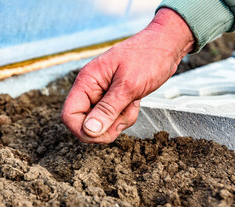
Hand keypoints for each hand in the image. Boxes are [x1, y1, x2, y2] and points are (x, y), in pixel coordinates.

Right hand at [61, 8, 194, 142]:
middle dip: (105, 127)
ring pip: (100, 124)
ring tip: (131, 104)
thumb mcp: (129, 85)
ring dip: (118, 122)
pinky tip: (133, 103)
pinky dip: (124, 117)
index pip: (69, 115)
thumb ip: (108, 109)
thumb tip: (89, 131)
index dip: (82, 130)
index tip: (103, 132)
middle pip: (84, 123)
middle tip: (124, 116)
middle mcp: (90, 89)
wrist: (165, 45)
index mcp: (87, 81)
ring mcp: (100, 94)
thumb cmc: (148, 57)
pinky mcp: (112, 98)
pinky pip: (112, 118)